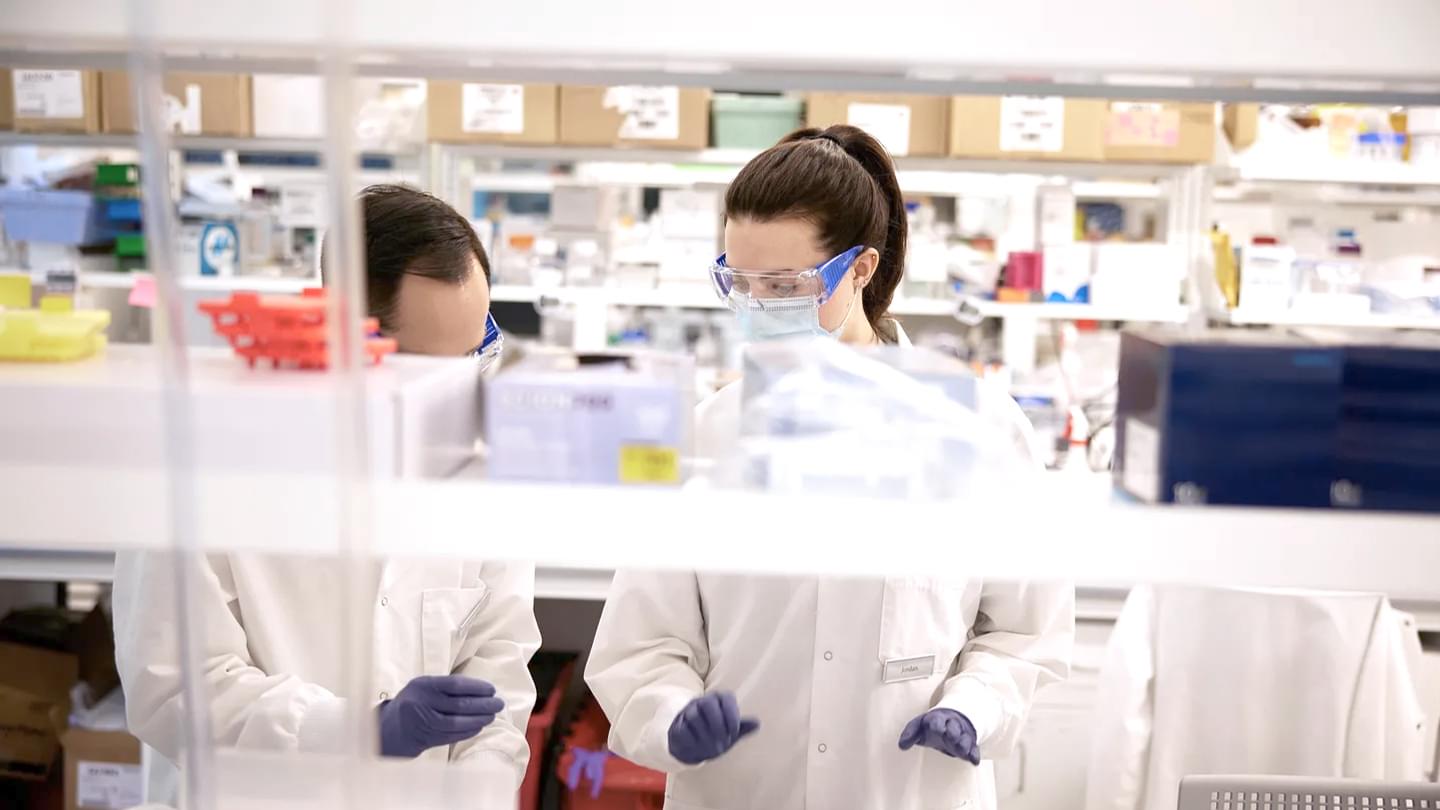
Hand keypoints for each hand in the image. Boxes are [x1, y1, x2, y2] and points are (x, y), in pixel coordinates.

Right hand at [377, 675, 504, 757]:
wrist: (391, 727)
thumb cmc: (415, 701)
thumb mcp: (425, 686)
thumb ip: (447, 686)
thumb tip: (482, 690)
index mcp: (423, 685)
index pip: (455, 685)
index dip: (477, 687)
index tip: (492, 689)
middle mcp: (422, 703)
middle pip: (459, 705)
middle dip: (483, 705)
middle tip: (499, 704)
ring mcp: (423, 722)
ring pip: (457, 723)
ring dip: (478, 720)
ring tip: (491, 716)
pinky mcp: (426, 738)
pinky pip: (452, 736)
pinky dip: (468, 732)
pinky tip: (479, 727)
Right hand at [667, 692, 759, 764]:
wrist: (692, 745)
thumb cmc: (716, 735)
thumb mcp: (730, 732)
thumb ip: (742, 727)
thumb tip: (757, 724)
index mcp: (718, 700)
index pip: (726, 698)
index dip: (731, 714)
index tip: (735, 732)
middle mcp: (702, 702)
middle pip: (707, 703)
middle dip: (717, 723)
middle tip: (725, 742)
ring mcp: (687, 712)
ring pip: (694, 717)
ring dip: (707, 735)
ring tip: (716, 749)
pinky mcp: (677, 726)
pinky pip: (683, 730)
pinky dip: (694, 742)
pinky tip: (701, 750)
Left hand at [897, 708, 979, 764]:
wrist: (953, 719)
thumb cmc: (932, 725)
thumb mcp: (919, 727)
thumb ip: (909, 735)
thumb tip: (901, 746)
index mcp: (937, 719)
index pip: (936, 720)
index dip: (936, 724)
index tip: (935, 728)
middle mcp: (951, 725)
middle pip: (953, 727)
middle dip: (953, 732)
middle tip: (951, 737)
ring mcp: (962, 734)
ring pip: (964, 738)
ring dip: (963, 744)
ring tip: (962, 750)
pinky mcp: (970, 744)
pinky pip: (973, 749)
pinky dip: (974, 754)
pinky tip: (974, 761)